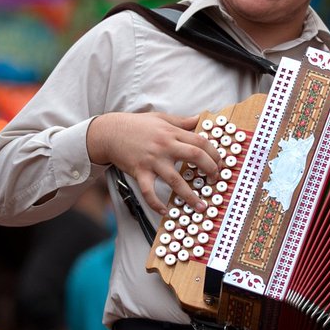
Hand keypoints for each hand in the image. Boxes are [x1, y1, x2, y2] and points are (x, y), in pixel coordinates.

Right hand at [88, 112, 222, 213]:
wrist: (110, 132)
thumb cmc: (136, 125)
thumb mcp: (161, 118)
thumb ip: (182, 121)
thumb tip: (199, 119)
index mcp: (172, 133)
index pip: (200, 141)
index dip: (214, 152)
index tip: (220, 163)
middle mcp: (164, 146)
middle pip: (194, 156)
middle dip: (210, 168)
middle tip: (216, 180)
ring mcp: (152, 161)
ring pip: (175, 180)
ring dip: (190, 195)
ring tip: (201, 206)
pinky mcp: (140, 172)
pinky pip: (149, 191)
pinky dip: (156, 203)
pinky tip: (164, 211)